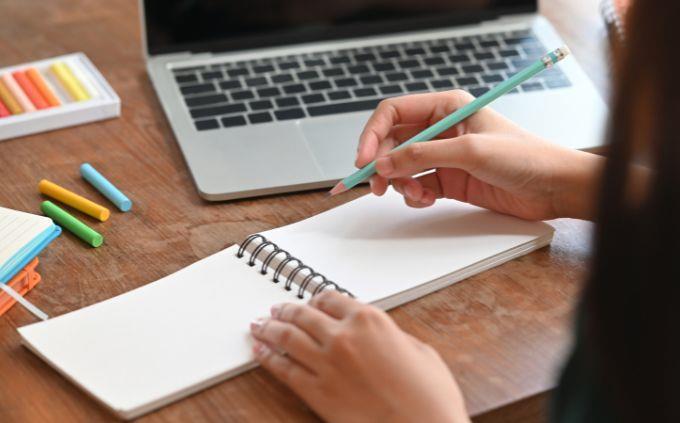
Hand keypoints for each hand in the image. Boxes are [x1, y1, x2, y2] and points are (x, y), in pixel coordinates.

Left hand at [250, 291, 469, 422]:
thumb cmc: (429, 398)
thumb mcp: (421, 352)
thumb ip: (393, 336)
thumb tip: (381, 336)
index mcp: (370, 320)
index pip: (332, 299)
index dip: (317, 299)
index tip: (311, 301)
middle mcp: (343, 337)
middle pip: (304, 315)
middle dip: (286, 310)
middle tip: (277, 310)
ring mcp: (326, 364)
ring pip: (287, 338)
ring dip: (269, 328)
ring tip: (259, 325)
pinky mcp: (316, 392)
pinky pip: (283, 369)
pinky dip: (267, 357)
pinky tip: (259, 351)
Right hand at [356, 90, 603, 219]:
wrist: (553, 187)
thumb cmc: (525, 157)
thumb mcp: (470, 151)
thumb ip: (423, 156)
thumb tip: (385, 163)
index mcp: (447, 107)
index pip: (394, 113)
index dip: (374, 134)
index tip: (364, 159)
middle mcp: (442, 129)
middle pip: (393, 143)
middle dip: (382, 164)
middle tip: (376, 185)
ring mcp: (445, 156)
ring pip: (403, 167)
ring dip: (400, 183)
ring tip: (415, 195)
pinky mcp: (450, 181)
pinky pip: (417, 186)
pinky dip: (415, 196)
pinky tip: (427, 200)